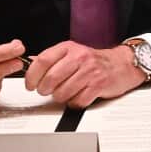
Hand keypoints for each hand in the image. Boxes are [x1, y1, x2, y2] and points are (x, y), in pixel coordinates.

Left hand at [23, 41, 144, 107]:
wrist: (122, 64)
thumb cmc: (94, 61)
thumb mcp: (72, 53)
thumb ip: (51, 58)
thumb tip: (28, 62)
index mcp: (69, 48)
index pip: (43, 60)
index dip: (32, 76)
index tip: (30, 84)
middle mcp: (80, 57)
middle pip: (51, 79)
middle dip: (45, 90)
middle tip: (46, 91)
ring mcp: (90, 71)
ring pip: (63, 92)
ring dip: (61, 97)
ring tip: (66, 92)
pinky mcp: (99, 85)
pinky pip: (78, 101)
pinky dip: (75, 103)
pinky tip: (79, 96)